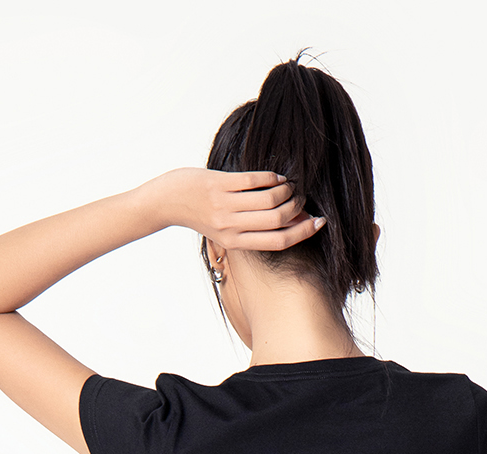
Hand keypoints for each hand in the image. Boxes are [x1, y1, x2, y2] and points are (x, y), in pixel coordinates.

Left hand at [141, 168, 325, 250]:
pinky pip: (254, 180)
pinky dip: (270, 177)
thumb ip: (251, 230)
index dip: (304, 232)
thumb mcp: (224, 231)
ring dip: (285, 189)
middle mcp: (231, 227)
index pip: (279, 242)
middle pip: (278, 220)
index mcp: (236, 243)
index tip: (320, 222)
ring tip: (288, 184)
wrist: (167, 202)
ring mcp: (225, 206)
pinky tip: (275, 176)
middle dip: (297, 206)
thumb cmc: (199, 215)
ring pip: (269, 199)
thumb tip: (287, 221)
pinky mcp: (219, 185)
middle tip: (301, 197)